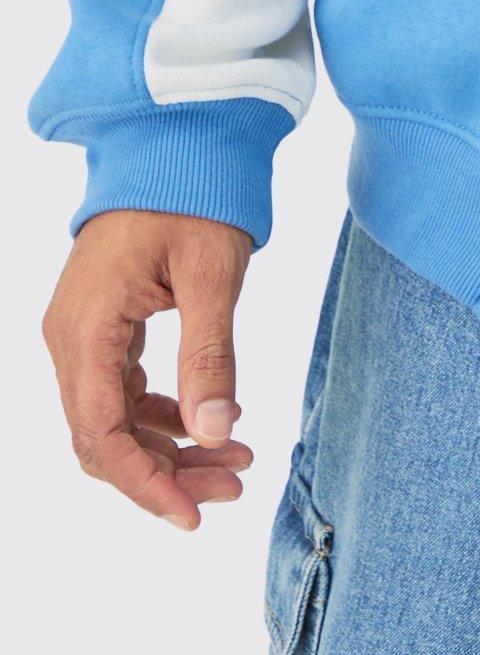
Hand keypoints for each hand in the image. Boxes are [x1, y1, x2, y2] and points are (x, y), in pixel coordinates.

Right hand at [43, 209, 255, 530]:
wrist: (171, 138)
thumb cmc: (192, 193)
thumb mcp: (212, 273)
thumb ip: (210, 355)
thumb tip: (216, 433)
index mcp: (86, 329)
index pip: (102, 435)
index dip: (145, 483)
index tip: (192, 515)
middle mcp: (70, 338)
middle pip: (103, 438)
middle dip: (165, 473)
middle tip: (231, 487)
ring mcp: (82, 331)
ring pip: (113, 419)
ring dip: (167, 449)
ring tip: (234, 462)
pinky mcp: (101, 324)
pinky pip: (121, 391)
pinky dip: (162, 416)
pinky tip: (209, 424)